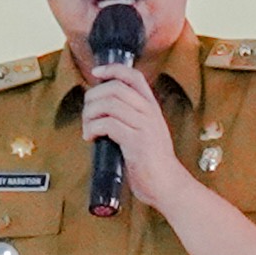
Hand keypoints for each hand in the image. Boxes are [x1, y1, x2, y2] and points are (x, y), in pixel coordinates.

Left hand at [77, 64, 189, 208]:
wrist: (168, 185)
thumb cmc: (152, 163)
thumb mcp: (145, 132)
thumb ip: (130, 118)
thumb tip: (101, 109)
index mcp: (151, 107)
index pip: (133, 76)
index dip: (112, 70)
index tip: (96, 73)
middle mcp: (149, 112)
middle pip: (114, 88)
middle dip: (92, 97)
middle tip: (87, 114)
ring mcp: (144, 126)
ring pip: (108, 104)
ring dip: (89, 114)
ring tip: (87, 129)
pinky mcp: (136, 142)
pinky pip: (107, 124)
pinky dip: (92, 128)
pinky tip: (91, 137)